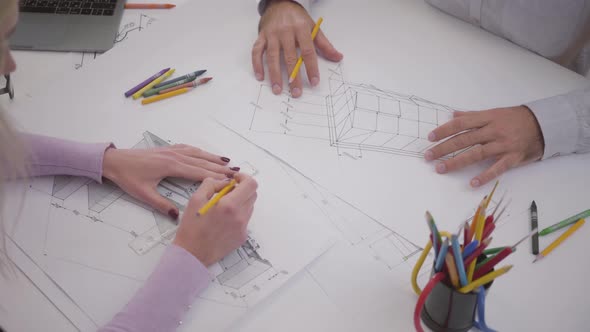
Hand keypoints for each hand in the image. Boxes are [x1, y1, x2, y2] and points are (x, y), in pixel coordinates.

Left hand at [102, 144, 238, 218]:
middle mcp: (174, 156)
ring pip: (197, 154)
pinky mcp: (168, 149)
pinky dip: (201, 152)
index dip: (214, 177)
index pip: (198, 172)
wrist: (114, 161)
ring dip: (213, 158)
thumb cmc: (128, 178)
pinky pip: (189, 149)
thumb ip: (162, 205)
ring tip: (228, 162)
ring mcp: (171, 150)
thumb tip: (177, 217)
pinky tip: (207, 154)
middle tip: (236, 173)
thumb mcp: (143, 194)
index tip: (229, 181)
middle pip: (201, 162)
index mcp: (171, 167)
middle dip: (219, 167)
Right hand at [173, 174, 257, 265]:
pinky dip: (238, 215)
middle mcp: (240, 217)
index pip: (250, 184)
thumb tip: (225, 181)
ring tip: (222, 208)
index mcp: (229, 205)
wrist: (192, 254)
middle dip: (242, 189)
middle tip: (226, 192)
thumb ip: (212, 184)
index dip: (244, 178)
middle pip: (253, 194)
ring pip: (249, 207)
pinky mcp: (242, 237)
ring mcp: (243, 228)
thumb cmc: (191, 228)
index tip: (235, 179)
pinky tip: (223, 221)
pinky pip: (245, 220)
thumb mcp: (196, 199)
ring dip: (240, 202)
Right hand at [252, 0, 342, 97]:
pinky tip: (260, 77)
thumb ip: (325, 44)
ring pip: (272, 57)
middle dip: (293, 77)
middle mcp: (285, 32)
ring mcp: (272, 34)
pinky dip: (257, 64)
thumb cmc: (297, 18)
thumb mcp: (313, 27)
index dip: (311, 68)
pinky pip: (257, 51)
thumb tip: (338, 57)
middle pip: (290, 57)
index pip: (308, 52)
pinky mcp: (261, 36)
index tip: (314, 82)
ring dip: (274, 75)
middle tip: (296, 93)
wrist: (279, 2)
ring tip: (277, 90)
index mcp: (301, 29)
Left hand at [424, 106, 544, 186]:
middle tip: (428, 156)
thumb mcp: (494, 113)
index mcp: (487, 118)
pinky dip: (485, 175)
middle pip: (464, 140)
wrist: (545, 124)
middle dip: (444, 148)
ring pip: (476, 153)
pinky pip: (497, 168)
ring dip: (456, 162)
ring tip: (440, 168)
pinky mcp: (513, 157)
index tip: (430, 138)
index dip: (444, 130)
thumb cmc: (515, 118)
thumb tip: (453, 115)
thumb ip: (473, 116)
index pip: (461, 124)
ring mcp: (503, 144)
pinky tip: (472, 182)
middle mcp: (493, 131)